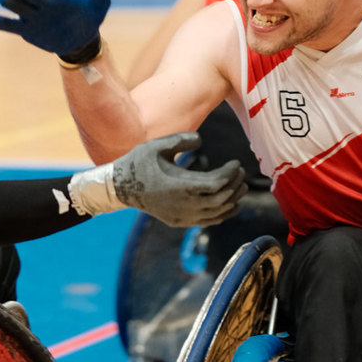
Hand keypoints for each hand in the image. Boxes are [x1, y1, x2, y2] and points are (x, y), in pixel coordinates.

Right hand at [0, 0, 116, 58]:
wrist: (80, 39)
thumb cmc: (89, 15)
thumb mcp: (99, 2)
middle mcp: (41, 0)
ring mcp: (32, 15)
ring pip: (11, 2)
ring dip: (8, 1)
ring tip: (14, 6)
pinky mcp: (26, 29)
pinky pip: (8, 25)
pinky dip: (0, 22)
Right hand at [111, 133, 246, 227]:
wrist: (120, 188)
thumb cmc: (139, 163)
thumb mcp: (157, 146)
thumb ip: (181, 140)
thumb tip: (201, 140)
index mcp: (180, 186)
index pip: (216, 183)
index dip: (230, 174)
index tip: (236, 163)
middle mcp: (184, 205)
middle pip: (221, 199)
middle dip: (235, 185)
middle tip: (241, 172)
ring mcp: (182, 216)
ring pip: (217, 214)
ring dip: (232, 200)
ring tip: (241, 187)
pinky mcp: (180, 222)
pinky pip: (208, 222)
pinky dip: (222, 214)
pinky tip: (230, 204)